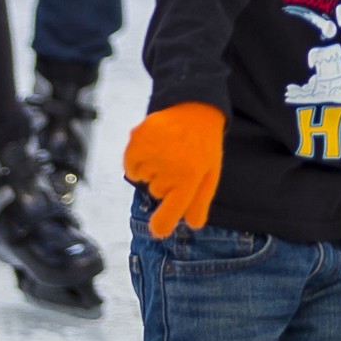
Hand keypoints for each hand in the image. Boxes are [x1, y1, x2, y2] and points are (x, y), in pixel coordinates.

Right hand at [120, 101, 225, 237]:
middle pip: (156, 192)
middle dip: (164, 182)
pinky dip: (136, 161)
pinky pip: (130, 165)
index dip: (163, 222)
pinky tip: (152, 149)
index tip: (157, 232)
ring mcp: (154, 152)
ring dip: (151, 170)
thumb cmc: (204, 147)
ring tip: (167, 152)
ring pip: (142, 178)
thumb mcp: (210, 174)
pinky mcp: (139, 139)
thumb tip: (193, 225)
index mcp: (191, 177)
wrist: (194, 109)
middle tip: (178, 163)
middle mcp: (172, 166)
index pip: (174, 207)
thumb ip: (200, 201)